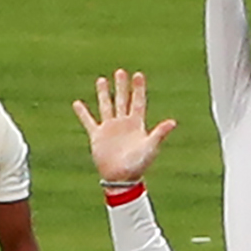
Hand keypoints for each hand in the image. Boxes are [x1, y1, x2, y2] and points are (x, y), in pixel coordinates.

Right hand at [72, 71, 178, 188]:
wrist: (122, 179)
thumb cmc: (139, 164)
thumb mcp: (150, 147)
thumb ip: (160, 133)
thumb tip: (173, 122)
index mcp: (136, 124)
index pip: (138, 102)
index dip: (138, 89)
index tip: (138, 74)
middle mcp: (123, 123)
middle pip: (122, 100)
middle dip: (121, 86)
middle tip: (120, 71)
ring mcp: (109, 129)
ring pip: (106, 106)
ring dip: (104, 94)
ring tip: (101, 80)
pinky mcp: (97, 136)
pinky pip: (89, 121)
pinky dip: (83, 113)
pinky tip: (77, 103)